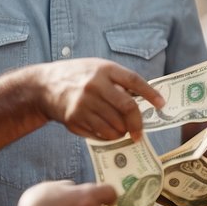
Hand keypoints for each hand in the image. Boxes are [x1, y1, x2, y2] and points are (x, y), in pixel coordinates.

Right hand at [36, 58, 164, 140]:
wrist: (45, 86)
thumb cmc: (78, 76)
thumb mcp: (98, 68)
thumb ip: (119, 81)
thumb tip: (145, 99)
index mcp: (104, 70)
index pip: (134, 81)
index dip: (150, 94)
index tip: (161, 104)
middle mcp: (94, 85)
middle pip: (127, 108)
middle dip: (137, 124)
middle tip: (139, 133)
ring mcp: (83, 103)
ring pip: (114, 126)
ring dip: (122, 133)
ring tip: (121, 132)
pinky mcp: (74, 119)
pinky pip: (99, 134)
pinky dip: (107, 137)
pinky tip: (106, 133)